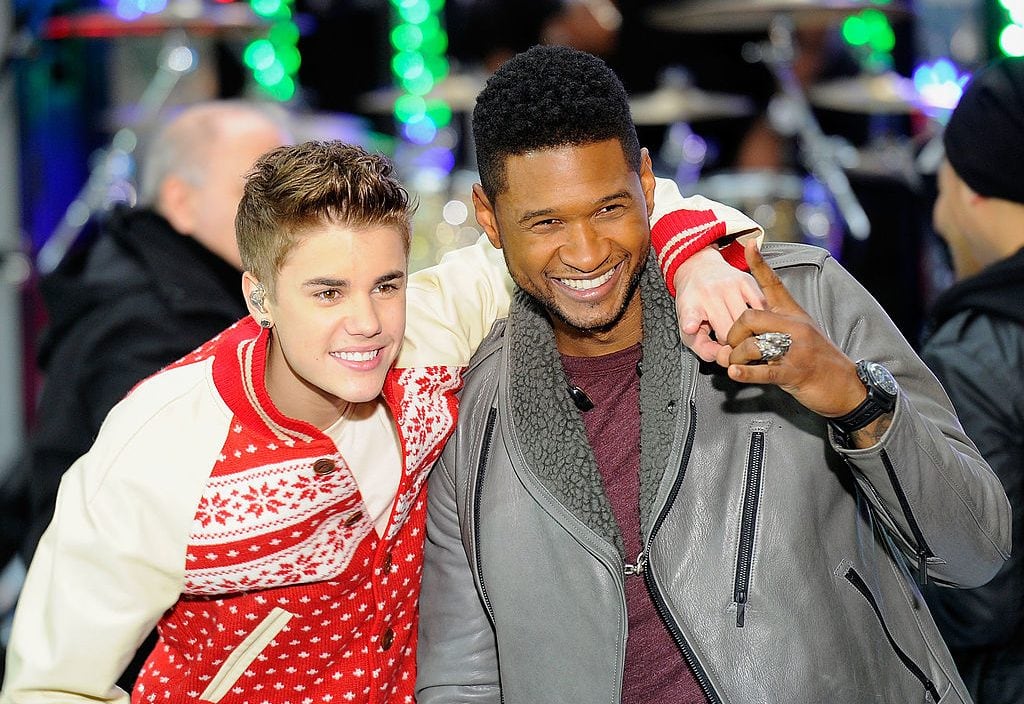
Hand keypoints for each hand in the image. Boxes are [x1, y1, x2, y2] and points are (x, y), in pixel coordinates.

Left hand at [673, 246, 765, 365]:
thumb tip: (720, 357)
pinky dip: (762, 319)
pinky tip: (756, 322)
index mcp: (691, 304)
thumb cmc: (694, 302)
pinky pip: (762, 308)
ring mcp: (730, 285)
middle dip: (732, 343)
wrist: (700, 269)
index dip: (691, 323)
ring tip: (743, 332)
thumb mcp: (688, 326)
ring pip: (748, 321)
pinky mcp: (747, 281)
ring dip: (749, 332)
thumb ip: (701, 346)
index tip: (690, 327)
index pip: (691, 315)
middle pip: (729, 331)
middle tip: (730, 342)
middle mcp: (710, 293)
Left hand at [724, 243, 866, 417]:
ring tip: (735, 366)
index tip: (750, 243)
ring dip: (735, 358)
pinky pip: (764, 370)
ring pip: (752, 345)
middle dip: (732, 334)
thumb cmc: (820, 361)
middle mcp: (795, 326)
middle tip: (730, 347)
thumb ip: (775, 327)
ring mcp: (796, 349)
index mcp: (794, 314)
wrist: (847, 386)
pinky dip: (745, 373)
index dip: (759, 264)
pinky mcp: (795, 372)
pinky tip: (735, 373)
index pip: (774, 283)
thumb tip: (746, 328)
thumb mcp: (801, 334)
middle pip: (750, 317)